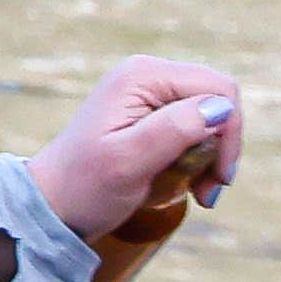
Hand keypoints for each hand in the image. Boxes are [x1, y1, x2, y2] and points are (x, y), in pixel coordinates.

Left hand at [39, 56, 248, 252]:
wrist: (51, 207)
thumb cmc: (84, 187)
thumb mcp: (129, 162)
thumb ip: (175, 129)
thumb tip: (221, 107)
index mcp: (143, 76)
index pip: (218, 89)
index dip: (229, 133)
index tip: (218, 179)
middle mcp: (148, 74)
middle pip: (218, 99)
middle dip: (223, 146)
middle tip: (209, 192)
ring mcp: (148, 92)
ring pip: (210, 114)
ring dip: (214, 154)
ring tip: (200, 191)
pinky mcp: (149, 112)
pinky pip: (193, 125)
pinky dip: (199, 155)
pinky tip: (190, 182)